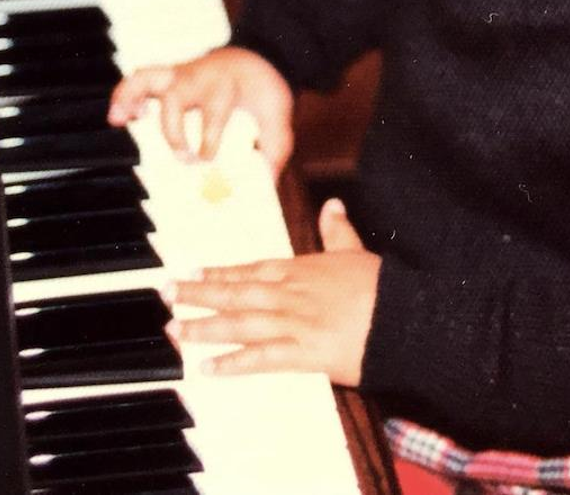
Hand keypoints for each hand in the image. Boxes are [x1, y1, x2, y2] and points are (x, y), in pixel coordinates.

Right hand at [108, 46, 294, 175]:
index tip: (207, 160)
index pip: (214, 113)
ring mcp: (180, 74)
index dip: (209, 140)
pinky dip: (126, 93)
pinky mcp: (169, 77)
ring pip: (147, 77)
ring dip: (130, 97)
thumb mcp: (279, 120)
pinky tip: (120, 116)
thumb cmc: (265, 92)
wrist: (261, 58)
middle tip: (184, 158)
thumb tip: (264, 184)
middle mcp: (199, 78)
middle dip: (174, 131)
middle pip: (175, 97)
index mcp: (227, 87)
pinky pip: (140, 78)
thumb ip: (273, 151)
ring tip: (118, 120)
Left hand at [167, 199, 378, 386]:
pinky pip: (259, 359)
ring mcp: (293, 324)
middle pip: (234, 293)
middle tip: (165, 294)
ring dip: (203, 326)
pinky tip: (207, 366)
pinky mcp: (302, 354)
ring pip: (238, 324)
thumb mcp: (357, 251)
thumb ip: (338, 230)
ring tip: (175, 328)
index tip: (191, 272)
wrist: (404, 317)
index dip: (218, 273)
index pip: (249, 270)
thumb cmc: (384, 287)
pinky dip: (232, 363)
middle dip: (197, 293)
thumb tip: (332, 204)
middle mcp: (289, 294)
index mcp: (301, 269)